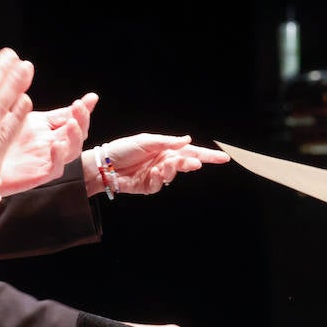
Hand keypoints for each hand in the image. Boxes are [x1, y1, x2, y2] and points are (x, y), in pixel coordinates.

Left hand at [0, 93, 97, 194]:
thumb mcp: (9, 112)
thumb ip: (20, 93)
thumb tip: (27, 66)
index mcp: (47, 129)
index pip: (71, 117)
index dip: (83, 110)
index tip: (90, 98)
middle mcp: (51, 144)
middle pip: (77, 134)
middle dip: (82, 120)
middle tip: (79, 107)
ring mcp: (46, 160)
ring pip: (72, 152)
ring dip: (75, 137)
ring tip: (72, 123)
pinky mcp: (38, 176)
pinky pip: (55, 169)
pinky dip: (59, 157)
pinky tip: (57, 144)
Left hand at [89, 134, 229, 195]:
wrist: (103, 164)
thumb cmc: (123, 149)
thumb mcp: (146, 140)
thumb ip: (168, 142)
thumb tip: (187, 140)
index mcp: (165, 148)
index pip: (190, 150)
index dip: (207, 155)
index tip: (223, 158)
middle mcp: (163, 161)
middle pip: (186, 163)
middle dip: (191, 163)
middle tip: (194, 163)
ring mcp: (157, 174)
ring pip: (174, 174)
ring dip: (173, 169)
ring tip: (165, 164)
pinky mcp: (149, 186)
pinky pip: (160, 184)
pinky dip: (160, 178)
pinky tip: (154, 172)